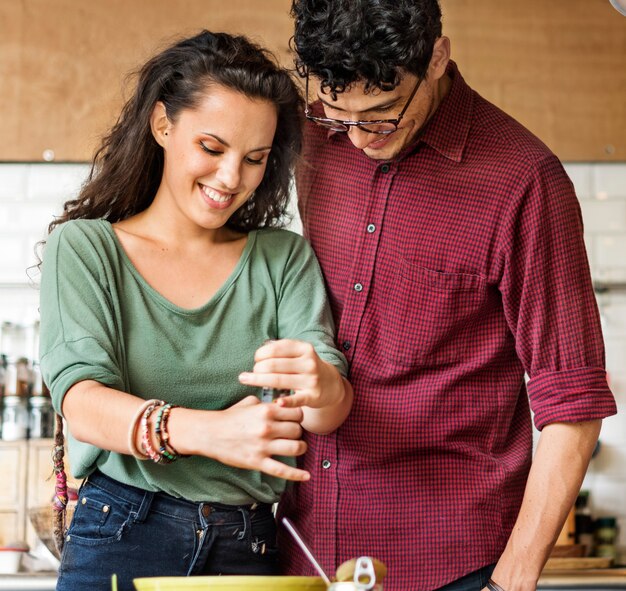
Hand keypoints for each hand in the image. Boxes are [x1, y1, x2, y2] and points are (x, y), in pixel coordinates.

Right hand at [192, 395, 309, 480]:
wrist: (210, 433)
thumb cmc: (230, 417)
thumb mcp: (249, 402)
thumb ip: (267, 402)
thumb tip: (281, 402)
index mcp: (266, 411)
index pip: (296, 413)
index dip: (298, 416)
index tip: (294, 419)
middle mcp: (267, 427)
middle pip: (297, 430)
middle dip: (297, 431)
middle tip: (291, 433)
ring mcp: (263, 446)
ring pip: (295, 447)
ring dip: (300, 447)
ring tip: (297, 447)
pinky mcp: (258, 462)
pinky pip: (282, 470)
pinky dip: (296, 474)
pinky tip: (306, 476)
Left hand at [238, 339, 344, 410]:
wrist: (330, 385)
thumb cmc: (306, 367)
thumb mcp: (300, 353)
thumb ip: (282, 349)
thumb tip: (261, 351)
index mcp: (304, 349)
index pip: (276, 349)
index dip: (261, 354)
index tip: (256, 360)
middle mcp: (309, 363)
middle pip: (274, 365)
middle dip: (257, 368)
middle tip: (249, 373)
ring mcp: (311, 380)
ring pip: (279, 380)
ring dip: (259, 380)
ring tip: (246, 380)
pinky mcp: (312, 396)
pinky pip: (296, 399)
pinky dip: (286, 402)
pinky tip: (276, 402)